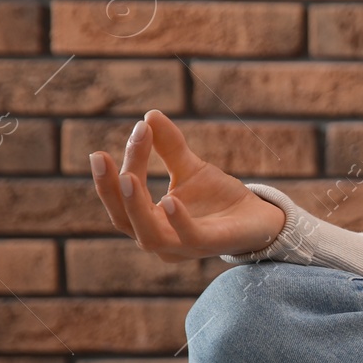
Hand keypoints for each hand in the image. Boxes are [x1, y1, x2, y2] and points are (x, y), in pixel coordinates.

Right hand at [90, 110, 286, 261]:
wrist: (261, 217)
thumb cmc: (219, 198)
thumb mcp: (191, 167)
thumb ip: (170, 146)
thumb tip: (149, 115)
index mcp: (149, 220)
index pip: (124, 196)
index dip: (116, 169)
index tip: (130, 133)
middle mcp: (159, 238)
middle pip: (124, 218)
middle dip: (111, 188)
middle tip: (101, 156)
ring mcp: (183, 247)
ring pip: (148, 235)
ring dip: (135, 207)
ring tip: (129, 176)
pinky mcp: (210, 246)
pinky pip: (189, 238)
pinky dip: (178, 221)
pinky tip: (171, 199)